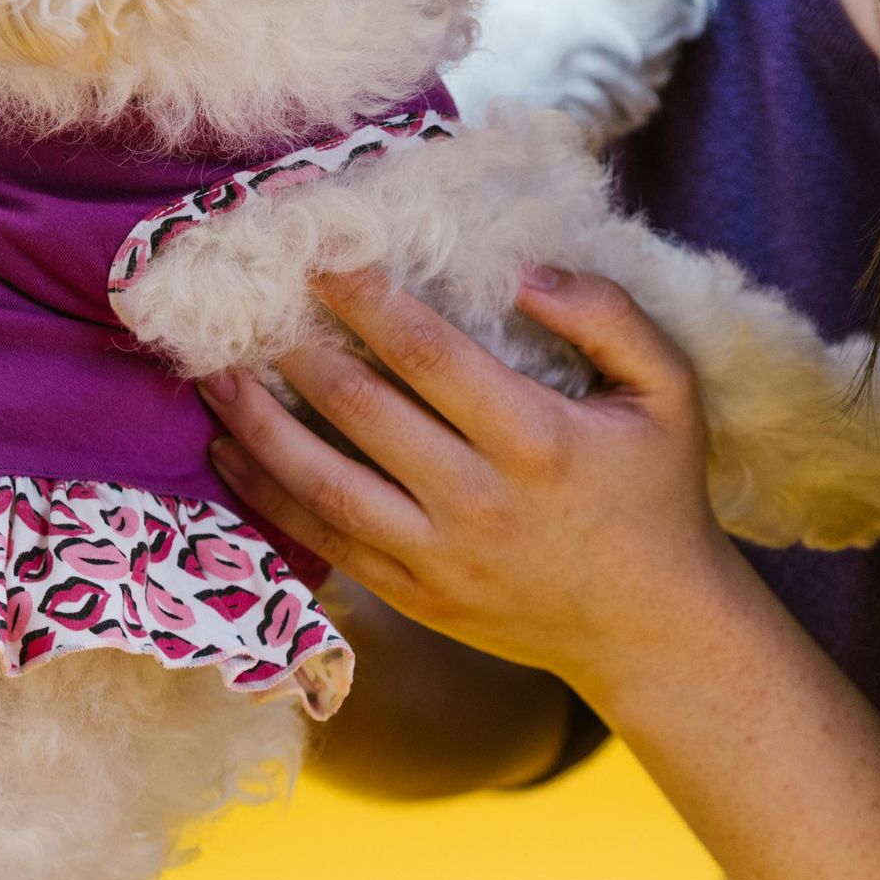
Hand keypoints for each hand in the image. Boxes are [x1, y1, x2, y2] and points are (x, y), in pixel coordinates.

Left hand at [202, 268, 747, 713]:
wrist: (652, 628)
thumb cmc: (658, 492)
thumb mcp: (669, 389)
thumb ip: (608, 314)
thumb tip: (524, 272)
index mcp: (537, 439)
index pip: (427, 352)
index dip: (363, 297)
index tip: (317, 251)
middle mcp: (477, 500)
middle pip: (358, 409)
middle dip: (293, 347)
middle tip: (245, 295)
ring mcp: (437, 557)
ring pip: (321, 482)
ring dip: (255, 422)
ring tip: (210, 370)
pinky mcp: (413, 597)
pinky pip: (322, 541)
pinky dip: (267, 496)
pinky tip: (228, 451)